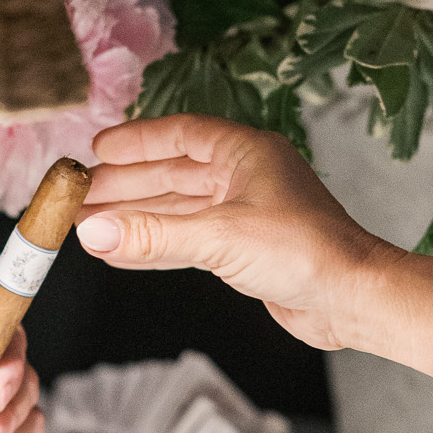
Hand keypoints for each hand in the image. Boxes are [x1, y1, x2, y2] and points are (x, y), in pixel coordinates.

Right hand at [77, 115, 382, 350]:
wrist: (352, 297)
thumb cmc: (306, 252)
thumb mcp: (219, 237)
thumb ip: (153, 235)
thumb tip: (96, 231)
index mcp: (247, 152)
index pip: (180, 134)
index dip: (137, 141)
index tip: (97, 150)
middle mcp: (246, 176)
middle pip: (173, 172)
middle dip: (126, 185)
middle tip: (80, 196)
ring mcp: (247, 212)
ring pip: (178, 208)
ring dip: (136, 217)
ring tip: (90, 226)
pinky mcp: (247, 248)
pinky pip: (190, 239)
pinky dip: (157, 245)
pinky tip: (124, 253)